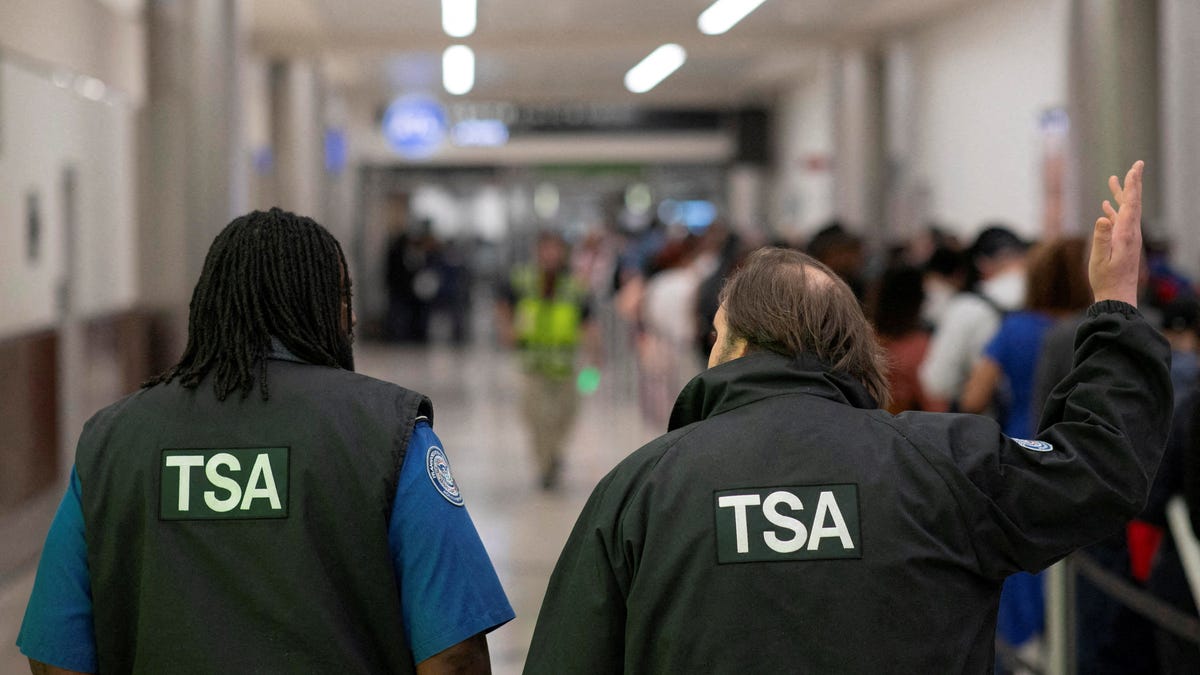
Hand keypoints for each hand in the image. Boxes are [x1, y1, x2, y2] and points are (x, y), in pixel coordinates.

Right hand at [1089, 160, 1143, 306]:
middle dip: (1132, 184)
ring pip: (1126, 211)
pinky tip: (1106, 207)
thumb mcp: (1100, 260)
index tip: (1134, 168)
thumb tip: (1102, 217)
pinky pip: (1119, 222)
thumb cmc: (1106, 280)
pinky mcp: (1122, 245)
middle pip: (1132, 203)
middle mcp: (1130, 233)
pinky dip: (1113, 211)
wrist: (1117, 297)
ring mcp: (1127, 239)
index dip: (1132, 185)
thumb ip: (1101, 238)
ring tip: (1113, 180)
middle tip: (1135, 165)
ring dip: (1121, 195)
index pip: (1131, 204)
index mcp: (1125, 234)